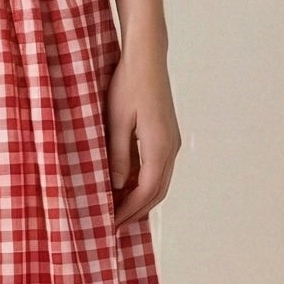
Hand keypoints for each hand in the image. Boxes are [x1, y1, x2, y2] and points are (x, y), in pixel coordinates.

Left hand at [106, 45, 178, 226]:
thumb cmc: (129, 85)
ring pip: (159, 182)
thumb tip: (117, 186)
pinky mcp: (167, 135)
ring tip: (118, 209)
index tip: (111, 223)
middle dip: (136, 211)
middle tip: (114, 224)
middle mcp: (171, 148)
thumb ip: (118, 156)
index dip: (128, 210)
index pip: (146, 191)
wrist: (147, 58)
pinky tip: (126, 185)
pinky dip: (144, 183)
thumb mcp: (116, 121)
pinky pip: (158, 168)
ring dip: (141, 198)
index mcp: (159, 147)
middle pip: (157, 192)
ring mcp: (172, 142)